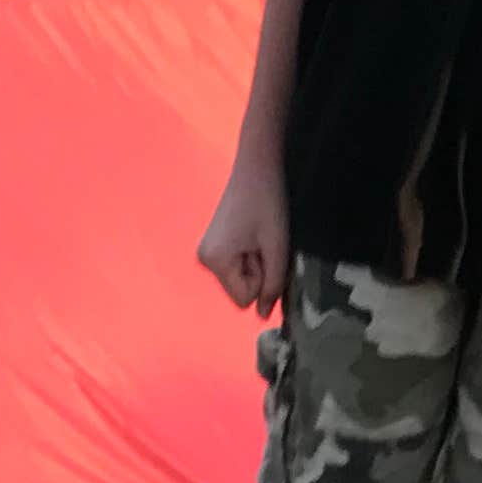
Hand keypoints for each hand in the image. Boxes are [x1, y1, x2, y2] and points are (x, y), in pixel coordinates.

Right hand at [197, 160, 288, 316]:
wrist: (256, 167)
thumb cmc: (268, 202)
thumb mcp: (277, 247)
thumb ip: (273, 284)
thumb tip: (263, 315)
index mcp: (216, 261)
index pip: (244, 299)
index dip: (262, 280)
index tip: (264, 251)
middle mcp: (204, 260)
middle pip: (239, 290)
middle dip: (257, 271)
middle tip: (262, 240)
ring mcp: (206, 253)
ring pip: (238, 279)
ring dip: (254, 262)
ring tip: (257, 234)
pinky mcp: (212, 246)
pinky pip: (235, 266)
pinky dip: (248, 255)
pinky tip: (251, 233)